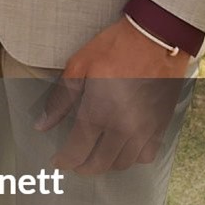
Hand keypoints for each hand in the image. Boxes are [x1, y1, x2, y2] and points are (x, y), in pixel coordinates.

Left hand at [36, 16, 191, 173]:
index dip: (64, 161)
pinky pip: (147, 155)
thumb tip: (43, 125)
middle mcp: (123, 128)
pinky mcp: (161, 125)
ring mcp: (144, 129)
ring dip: (107, 164)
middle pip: (99, 164)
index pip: (76, 153)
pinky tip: (125, 148)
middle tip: (75, 162)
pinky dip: (134, 157)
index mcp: (98, 113)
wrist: (156, 36)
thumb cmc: (116, 47)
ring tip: (97, 155)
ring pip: (123, 163)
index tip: (58, 161)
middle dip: (83, 167)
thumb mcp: (79, 66)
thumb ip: (60, 100)